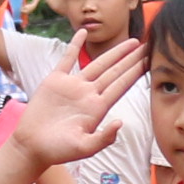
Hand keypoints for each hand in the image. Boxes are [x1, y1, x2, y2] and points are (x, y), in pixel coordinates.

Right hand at [13, 40, 143, 168]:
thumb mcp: (83, 148)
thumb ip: (103, 138)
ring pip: (98, 63)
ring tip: (131, 41)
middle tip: (148, 44)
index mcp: (98, 108)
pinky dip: (75, 45)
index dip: (136, 72)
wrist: (32, 145)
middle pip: (115, 72)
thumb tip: (120, 122)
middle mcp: (89, 94)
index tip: (150, 60)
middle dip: (132, 59)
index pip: (122, 86)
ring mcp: (73, 86)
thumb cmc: (58, 150)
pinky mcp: (55, 81)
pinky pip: (67, 58)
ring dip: (114, 52)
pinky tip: (83, 32)